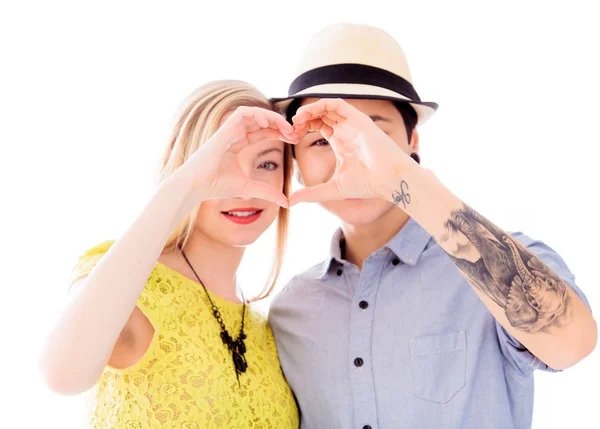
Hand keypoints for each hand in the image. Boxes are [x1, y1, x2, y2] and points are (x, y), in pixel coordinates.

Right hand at [177, 106, 296, 206]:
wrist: (197, 186)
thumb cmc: (217, 186)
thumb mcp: (249, 188)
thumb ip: (268, 192)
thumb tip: (287, 203)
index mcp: (239, 145)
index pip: (263, 132)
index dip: (280, 133)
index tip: (294, 139)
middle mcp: (235, 135)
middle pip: (261, 121)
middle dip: (280, 124)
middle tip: (295, 132)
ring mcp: (229, 131)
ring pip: (254, 113)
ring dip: (271, 117)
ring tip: (285, 127)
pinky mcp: (224, 130)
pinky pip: (242, 113)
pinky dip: (256, 114)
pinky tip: (268, 123)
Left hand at [289, 98, 412, 205]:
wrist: (389, 181)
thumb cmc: (367, 185)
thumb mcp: (332, 189)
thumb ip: (311, 193)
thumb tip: (290, 201)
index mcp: (341, 143)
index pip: (320, 125)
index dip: (304, 128)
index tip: (292, 137)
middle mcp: (346, 131)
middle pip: (321, 114)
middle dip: (304, 118)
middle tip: (292, 127)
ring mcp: (353, 124)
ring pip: (327, 107)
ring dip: (310, 109)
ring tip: (298, 119)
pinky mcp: (359, 119)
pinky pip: (338, 104)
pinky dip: (321, 104)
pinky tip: (309, 113)